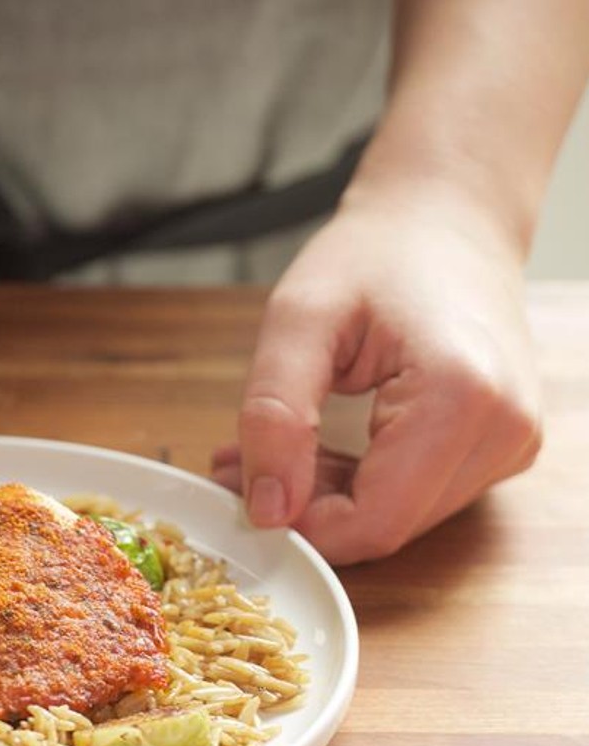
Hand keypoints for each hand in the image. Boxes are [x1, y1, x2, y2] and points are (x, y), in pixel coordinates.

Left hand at [211, 187, 542, 564]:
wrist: (446, 217)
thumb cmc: (375, 254)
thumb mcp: (298, 321)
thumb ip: (275, 416)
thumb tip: (267, 511)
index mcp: (460, 396)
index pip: (374, 521)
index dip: (299, 528)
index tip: (238, 493)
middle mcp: (504, 431)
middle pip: (387, 526)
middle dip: (304, 511)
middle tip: (234, 466)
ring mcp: (510, 443)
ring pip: (398, 517)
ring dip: (324, 500)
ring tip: (261, 451)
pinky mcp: (500, 445)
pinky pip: (416, 495)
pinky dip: (356, 484)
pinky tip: (309, 450)